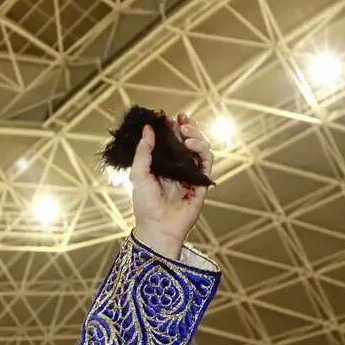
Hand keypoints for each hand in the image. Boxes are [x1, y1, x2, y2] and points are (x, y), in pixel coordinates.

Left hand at [128, 114, 212, 259]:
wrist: (158, 228)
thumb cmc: (145, 205)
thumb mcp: (138, 175)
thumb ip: (144, 152)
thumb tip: (148, 129)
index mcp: (162, 165)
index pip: (170, 142)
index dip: (170, 128)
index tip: (167, 117)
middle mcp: (178, 168)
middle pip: (187, 141)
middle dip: (186, 127)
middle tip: (181, 118)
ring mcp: (191, 174)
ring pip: (199, 148)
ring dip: (195, 135)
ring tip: (186, 130)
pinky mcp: (202, 181)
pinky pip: (206, 161)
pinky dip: (202, 149)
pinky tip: (191, 144)